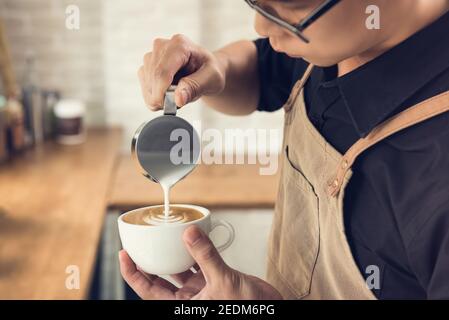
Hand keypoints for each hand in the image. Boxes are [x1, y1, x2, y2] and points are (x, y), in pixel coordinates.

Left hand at [119, 225, 282, 299]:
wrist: (270, 308)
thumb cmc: (247, 308)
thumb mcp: (224, 281)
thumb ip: (206, 256)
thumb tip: (188, 234)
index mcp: (182, 306)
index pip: (148, 290)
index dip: (132, 274)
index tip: (124, 255)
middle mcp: (187, 300)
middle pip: (158, 281)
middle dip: (148, 263)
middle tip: (139, 243)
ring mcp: (199, 292)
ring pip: (177, 272)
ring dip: (170, 256)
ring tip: (162, 238)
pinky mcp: (212, 284)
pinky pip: (197, 266)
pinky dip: (193, 253)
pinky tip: (191, 240)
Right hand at [139, 34, 226, 109]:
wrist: (205, 68)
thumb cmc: (210, 72)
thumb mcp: (211, 80)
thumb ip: (195, 87)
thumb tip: (178, 99)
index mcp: (179, 45)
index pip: (162, 72)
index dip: (162, 93)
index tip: (169, 107)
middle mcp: (161, 46)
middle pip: (153, 79)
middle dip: (163, 97)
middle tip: (181, 101)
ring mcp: (151, 55)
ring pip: (147, 85)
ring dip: (160, 97)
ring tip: (179, 93)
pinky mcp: (146, 66)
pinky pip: (145, 88)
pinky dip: (155, 97)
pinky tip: (169, 93)